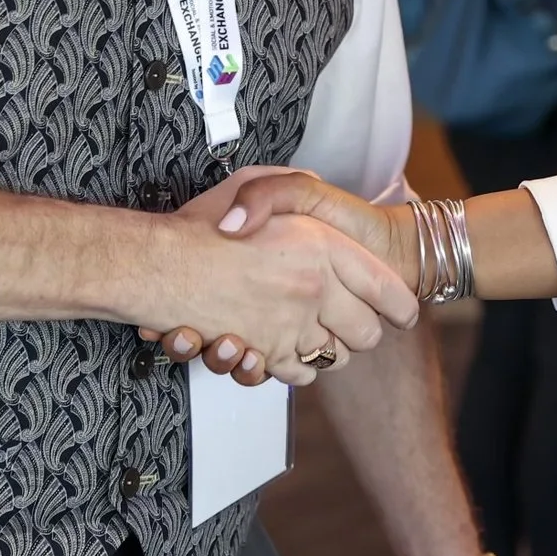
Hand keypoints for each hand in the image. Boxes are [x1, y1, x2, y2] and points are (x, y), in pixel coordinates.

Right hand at [143, 168, 416, 387]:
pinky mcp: (264, 354)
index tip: (404, 312)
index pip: (388, 289)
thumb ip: (295, 186)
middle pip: (367, 333)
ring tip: (313, 332)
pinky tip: (282, 346)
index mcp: (323, 246)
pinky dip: (295, 367)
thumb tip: (317, 189)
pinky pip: (298, 374)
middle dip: (364, 332)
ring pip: (333, 358)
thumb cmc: (202, 224)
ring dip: (328, 351)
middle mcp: (315, 289)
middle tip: (353, 323)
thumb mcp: (257, 181)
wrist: (152, 265)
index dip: (400, 305)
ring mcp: (290, 325)